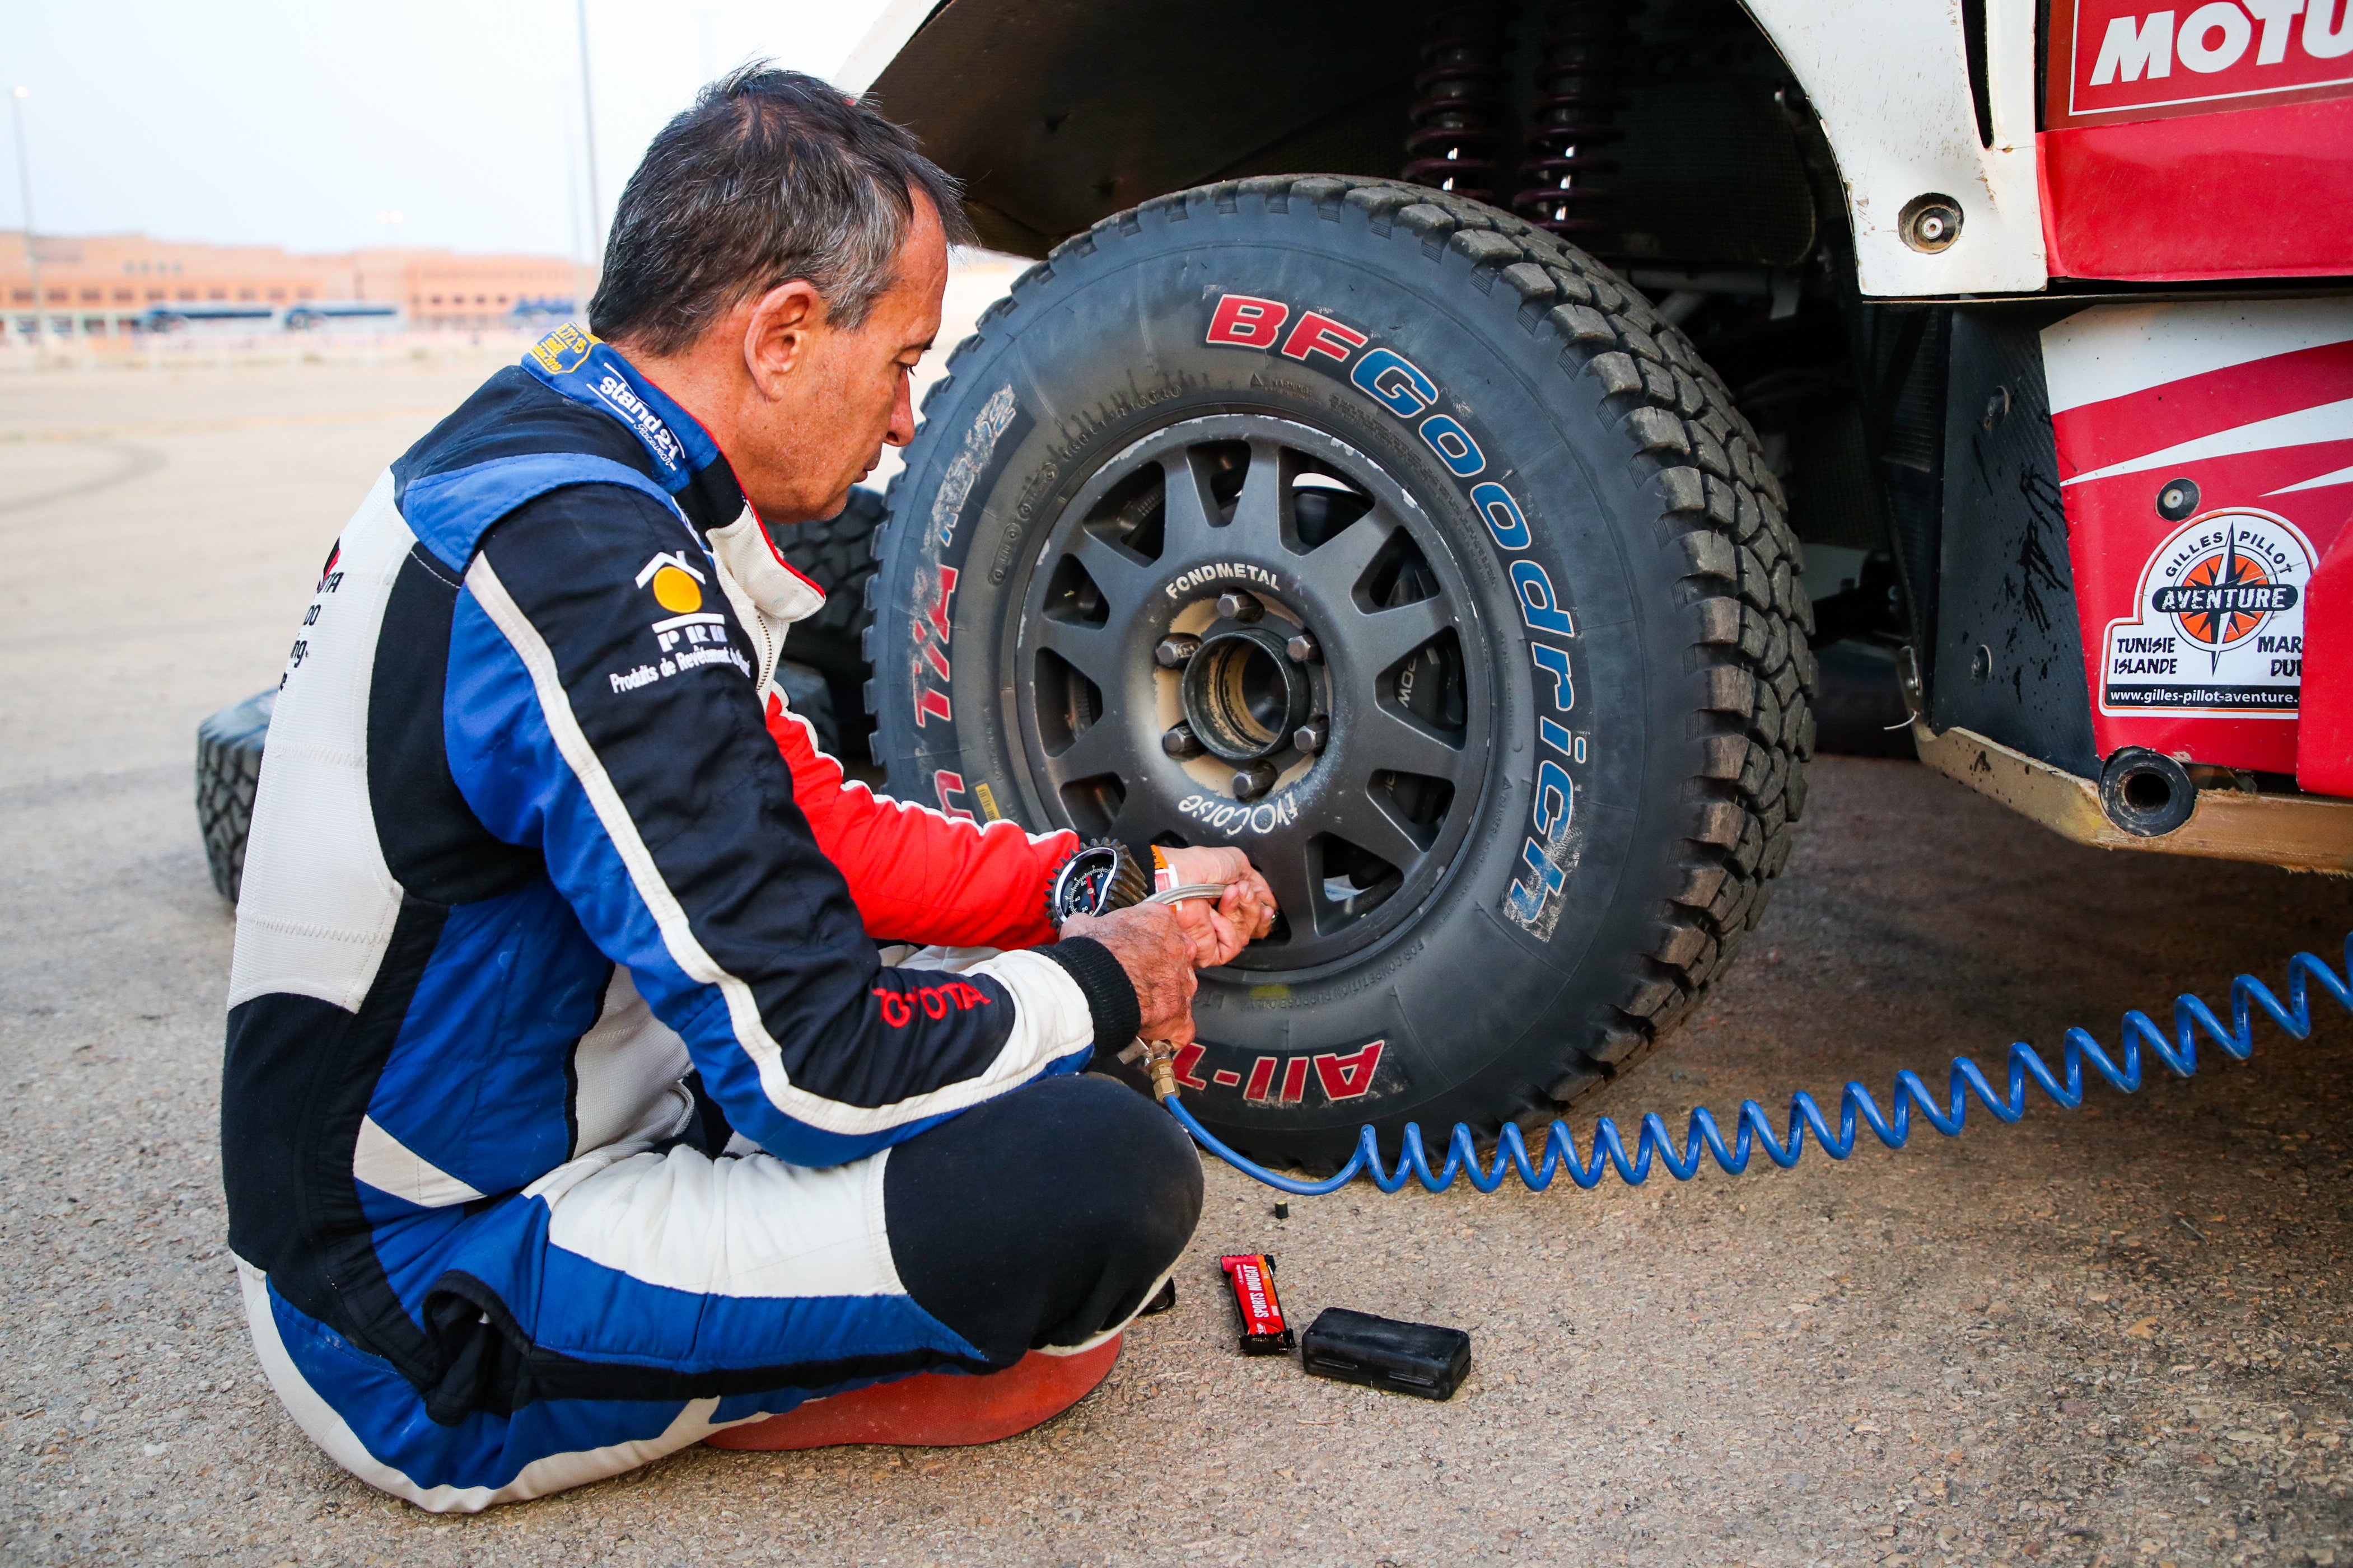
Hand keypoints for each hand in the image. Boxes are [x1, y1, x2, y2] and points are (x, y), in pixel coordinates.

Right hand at [1060, 904, 1198, 1046]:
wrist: (1093, 985)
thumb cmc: (1090, 955)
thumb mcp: (1085, 925)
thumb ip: (1096, 925)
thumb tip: (1084, 927)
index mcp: (1159, 922)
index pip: (1163, 927)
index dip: (1146, 942)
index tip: (1134, 949)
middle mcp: (1178, 949)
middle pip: (1176, 959)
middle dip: (1158, 970)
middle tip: (1135, 978)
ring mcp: (1182, 982)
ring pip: (1180, 991)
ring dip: (1162, 998)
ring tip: (1137, 1005)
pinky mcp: (1179, 1013)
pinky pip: (1181, 1024)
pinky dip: (1168, 1030)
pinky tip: (1151, 1031)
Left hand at [1160, 845, 1278, 947]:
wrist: (1175, 878)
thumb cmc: (1194, 866)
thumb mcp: (1235, 862)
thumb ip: (1257, 882)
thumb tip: (1268, 899)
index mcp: (1224, 900)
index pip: (1252, 916)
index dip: (1262, 910)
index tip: (1266, 904)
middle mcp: (1219, 918)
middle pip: (1253, 927)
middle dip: (1252, 906)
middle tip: (1241, 890)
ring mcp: (1212, 935)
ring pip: (1246, 936)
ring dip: (1241, 913)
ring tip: (1227, 895)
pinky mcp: (1206, 950)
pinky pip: (1232, 947)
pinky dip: (1229, 930)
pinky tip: (1217, 915)